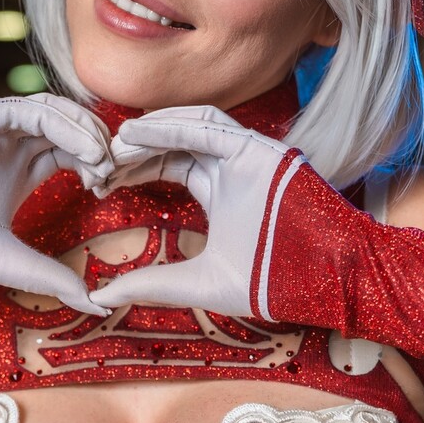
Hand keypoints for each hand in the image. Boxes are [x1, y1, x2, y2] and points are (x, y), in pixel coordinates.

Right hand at [0, 94, 113, 315]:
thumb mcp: (4, 260)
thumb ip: (48, 275)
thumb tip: (96, 304)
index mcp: (21, 171)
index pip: (73, 154)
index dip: (97, 165)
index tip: (111, 187)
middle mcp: (12, 144)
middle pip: (71, 129)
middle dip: (98, 145)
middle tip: (116, 170)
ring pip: (55, 113)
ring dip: (85, 131)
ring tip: (103, 159)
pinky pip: (28, 109)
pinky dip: (61, 122)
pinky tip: (83, 148)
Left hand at [89, 105, 344, 320]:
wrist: (325, 280)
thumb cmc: (273, 282)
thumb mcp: (200, 283)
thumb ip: (153, 284)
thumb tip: (100, 297)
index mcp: (220, 190)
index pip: (169, 164)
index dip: (135, 168)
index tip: (100, 183)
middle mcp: (231, 166)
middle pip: (174, 142)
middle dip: (135, 149)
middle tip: (98, 163)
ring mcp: (247, 153)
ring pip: (190, 125)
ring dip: (150, 131)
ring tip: (115, 144)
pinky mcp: (260, 147)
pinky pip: (211, 126)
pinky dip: (173, 126)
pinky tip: (139, 134)